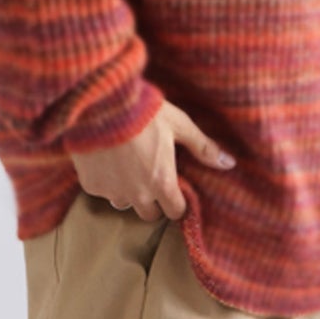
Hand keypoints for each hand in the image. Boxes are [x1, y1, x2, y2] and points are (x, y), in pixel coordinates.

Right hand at [69, 99, 235, 221]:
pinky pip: (101, 190)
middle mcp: (137, 195)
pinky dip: (105, 180)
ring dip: (127, 191)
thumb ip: (202, 148)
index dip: (177, 202)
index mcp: (162, 183)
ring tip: (126, 166)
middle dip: (152, 201)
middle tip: (150, 176)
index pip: (175, 211)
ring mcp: (112, 192)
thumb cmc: (144, 112)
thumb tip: (229, 163)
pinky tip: (105, 158)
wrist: (100, 104)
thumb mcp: (179, 125)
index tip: (175, 189)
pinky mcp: (90, 185)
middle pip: (149, 214)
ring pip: (123, 203)